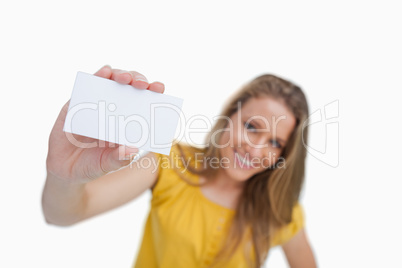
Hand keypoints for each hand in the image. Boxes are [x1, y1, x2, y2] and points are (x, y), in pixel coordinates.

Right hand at [46, 65, 164, 183]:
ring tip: (125, 78)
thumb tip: (133, 150)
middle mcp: (115, 108)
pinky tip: (105, 72)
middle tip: (142, 84)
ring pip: (112, 80)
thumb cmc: (92, 165)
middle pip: (131, 86)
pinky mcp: (78, 102)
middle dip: (139, 80)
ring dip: (120, 75)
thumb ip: (119, 158)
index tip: (159, 88)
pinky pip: (89, 85)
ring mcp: (96, 103)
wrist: (64, 169)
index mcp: (128, 121)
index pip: (145, 101)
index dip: (153, 92)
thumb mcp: (107, 164)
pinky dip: (98, 76)